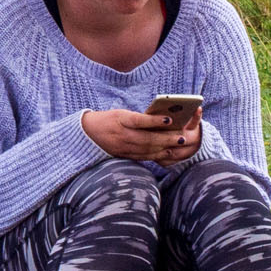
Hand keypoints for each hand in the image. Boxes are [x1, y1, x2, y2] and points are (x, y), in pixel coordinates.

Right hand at [81, 108, 200, 162]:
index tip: (169, 120)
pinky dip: (157, 155)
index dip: (154, 121)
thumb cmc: (110, 119)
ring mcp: (124, 147)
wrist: (89, 133)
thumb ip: (139, 118)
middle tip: (181, 137)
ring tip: (178, 144)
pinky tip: (168, 153)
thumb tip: (162, 121)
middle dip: (166, 139)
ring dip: (165, 148)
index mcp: (121, 120)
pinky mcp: (125, 155)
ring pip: (147, 149)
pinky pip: (143, 157)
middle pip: (147, 138)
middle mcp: (122, 135)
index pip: (139, 121)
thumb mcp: (122, 113)